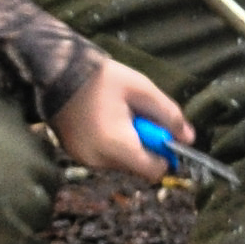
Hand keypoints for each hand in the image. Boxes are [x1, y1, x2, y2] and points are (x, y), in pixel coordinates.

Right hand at [50, 59, 190, 184]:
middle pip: (137, 167)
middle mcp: (99, 160)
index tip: (160, 133)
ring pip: (120, 163)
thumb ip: (169, 115)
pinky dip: (110, 144)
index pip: (154, 171)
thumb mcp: (142, 89)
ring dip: (127, 145)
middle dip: (144, 146)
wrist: (56, 72)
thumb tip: (188, 138)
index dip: (165, 155)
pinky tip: (102, 119)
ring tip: (116, 115)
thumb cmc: (101, 78)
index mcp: (117, 145)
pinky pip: (103, 157)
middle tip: (135, 116)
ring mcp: (84, 159)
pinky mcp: (74, 154)